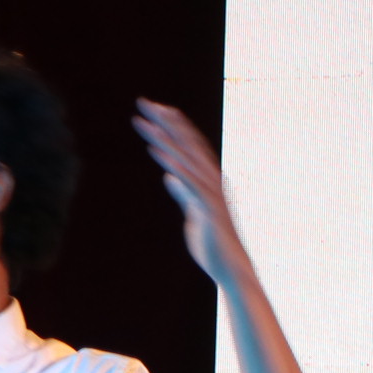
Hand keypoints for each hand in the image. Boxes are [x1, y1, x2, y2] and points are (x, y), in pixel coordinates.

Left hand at [133, 100, 249, 285]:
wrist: (231, 270)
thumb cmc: (212, 244)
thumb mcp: (192, 212)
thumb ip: (183, 193)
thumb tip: (170, 176)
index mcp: (207, 180)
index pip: (189, 146)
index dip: (172, 125)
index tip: (156, 108)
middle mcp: (210, 180)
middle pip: (186, 143)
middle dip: (164, 121)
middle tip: (143, 102)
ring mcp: (210, 193)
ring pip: (185, 158)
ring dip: (162, 138)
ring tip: (142, 121)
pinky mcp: (208, 208)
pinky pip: (189, 183)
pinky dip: (174, 166)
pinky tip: (157, 153)